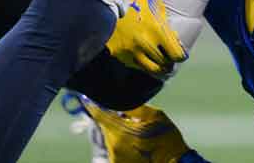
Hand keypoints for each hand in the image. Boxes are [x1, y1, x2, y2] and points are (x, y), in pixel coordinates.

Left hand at [68, 97, 198, 162]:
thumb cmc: (166, 138)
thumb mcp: (155, 115)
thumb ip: (133, 107)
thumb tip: (117, 100)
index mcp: (121, 132)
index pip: (100, 115)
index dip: (92, 105)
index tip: (86, 96)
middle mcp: (113, 146)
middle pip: (104, 125)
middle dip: (110, 117)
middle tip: (123, 113)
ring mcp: (114, 157)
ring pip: (109, 136)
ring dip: (115, 129)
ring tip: (132, 128)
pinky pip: (114, 146)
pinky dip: (119, 140)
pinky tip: (133, 139)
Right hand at [107, 0, 187, 75]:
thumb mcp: (156, 6)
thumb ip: (165, 23)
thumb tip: (174, 39)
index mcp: (157, 30)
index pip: (176, 54)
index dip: (180, 56)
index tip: (180, 55)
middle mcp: (145, 44)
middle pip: (164, 64)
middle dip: (170, 63)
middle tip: (171, 61)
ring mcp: (131, 50)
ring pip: (150, 69)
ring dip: (158, 68)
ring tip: (160, 65)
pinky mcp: (119, 54)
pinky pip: (135, 65)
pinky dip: (142, 63)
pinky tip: (144, 58)